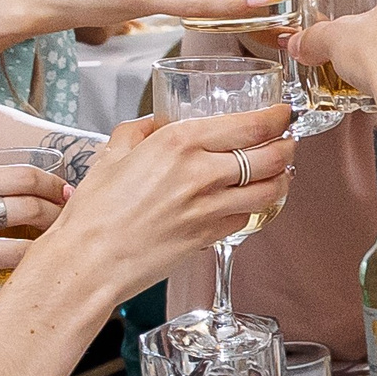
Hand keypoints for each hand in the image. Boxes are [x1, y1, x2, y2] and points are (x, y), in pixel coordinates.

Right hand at [0, 166, 68, 312]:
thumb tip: (12, 190)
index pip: (22, 176)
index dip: (53, 185)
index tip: (65, 193)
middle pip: (29, 211)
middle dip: (57, 218)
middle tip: (69, 225)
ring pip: (22, 254)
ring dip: (43, 257)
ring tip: (53, 260)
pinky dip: (6, 299)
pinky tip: (18, 297)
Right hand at [39, 109, 295, 297]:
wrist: (88, 261)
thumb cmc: (95, 211)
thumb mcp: (112, 152)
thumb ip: (140, 130)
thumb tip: (156, 122)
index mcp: (180, 142)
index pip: (250, 124)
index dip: (276, 117)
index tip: (281, 113)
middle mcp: (202, 173)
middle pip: (270, 156)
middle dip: (287, 146)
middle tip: (288, 141)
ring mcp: (210, 208)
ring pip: (269, 190)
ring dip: (281, 179)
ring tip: (280, 171)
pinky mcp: (210, 237)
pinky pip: (247, 216)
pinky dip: (256, 206)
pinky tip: (251, 200)